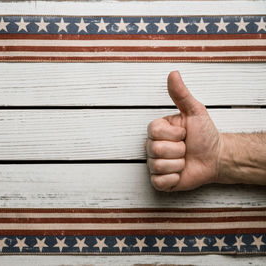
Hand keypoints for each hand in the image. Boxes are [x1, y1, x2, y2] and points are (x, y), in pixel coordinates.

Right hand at [146, 71, 220, 190]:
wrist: (215, 158)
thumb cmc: (205, 136)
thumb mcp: (195, 112)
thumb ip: (181, 94)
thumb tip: (173, 74)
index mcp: (157, 131)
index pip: (153, 132)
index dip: (173, 134)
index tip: (184, 134)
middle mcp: (152, 146)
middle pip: (155, 150)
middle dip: (178, 150)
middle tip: (185, 148)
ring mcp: (155, 164)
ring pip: (158, 166)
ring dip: (178, 164)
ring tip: (184, 160)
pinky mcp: (159, 181)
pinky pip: (159, 181)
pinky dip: (173, 179)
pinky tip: (180, 173)